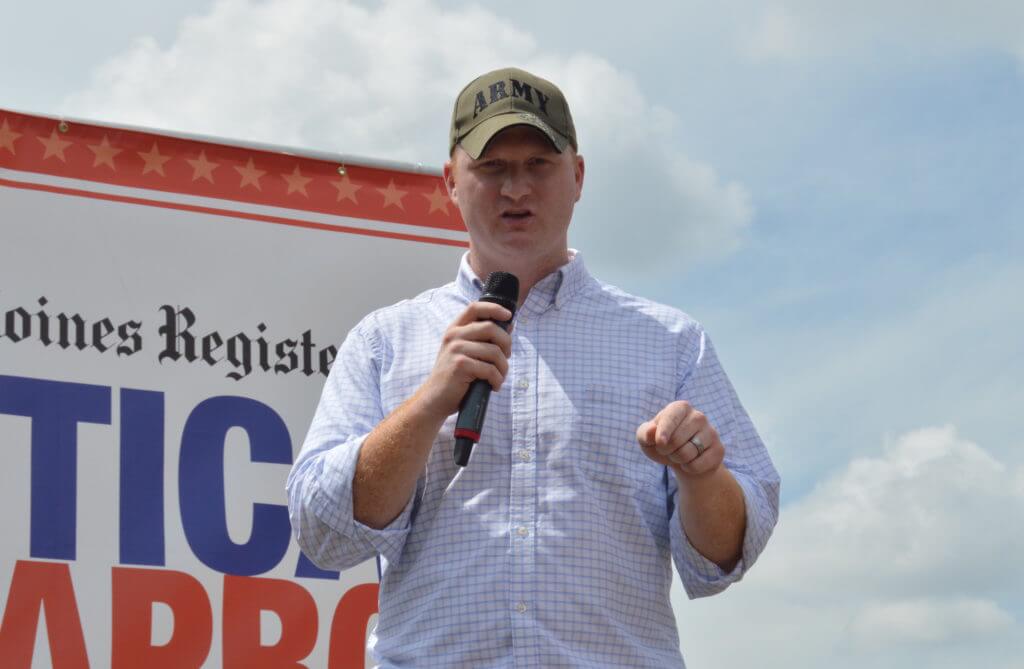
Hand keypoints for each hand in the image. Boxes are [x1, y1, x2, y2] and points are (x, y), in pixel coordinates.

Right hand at [416, 301, 512, 420]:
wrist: (434, 399)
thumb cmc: (454, 376)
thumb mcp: (465, 352)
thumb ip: (482, 339)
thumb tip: (508, 326)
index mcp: (455, 329)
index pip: (475, 307)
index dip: (494, 308)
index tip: (509, 316)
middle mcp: (454, 336)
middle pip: (490, 328)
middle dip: (506, 343)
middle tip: (506, 358)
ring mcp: (456, 350)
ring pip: (494, 351)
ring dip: (503, 367)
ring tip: (499, 377)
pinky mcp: (460, 365)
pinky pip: (490, 369)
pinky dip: (497, 380)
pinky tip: (493, 386)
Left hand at [636, 401, 723, 476]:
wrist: (684, 460)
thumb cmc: (663, 444)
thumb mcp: (647, 438)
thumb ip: (645, 433)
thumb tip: (652, 431)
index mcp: (680, 407)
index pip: (671, 418)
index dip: (663, 433)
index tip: (660, 443)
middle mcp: (698, 416)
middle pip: (676, 440)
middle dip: (666, 450)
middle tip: (668, 449)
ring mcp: (711, 432)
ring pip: (687, 454)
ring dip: (677, 459)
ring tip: (679, 454)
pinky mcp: (718, 450)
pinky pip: (697, 465)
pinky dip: (688, 468)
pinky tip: (690, 461)